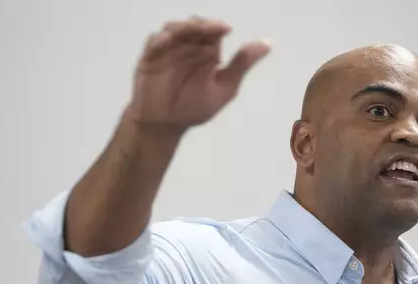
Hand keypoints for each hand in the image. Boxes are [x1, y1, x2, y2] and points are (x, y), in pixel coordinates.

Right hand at [128, 17, 269, 131]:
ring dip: (182, 27)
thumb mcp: (224, 88)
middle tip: (208, 28)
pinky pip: (153, 42)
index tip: (225, 29)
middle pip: (194, 26)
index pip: (213, 31)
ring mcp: (168, 50)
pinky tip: (167, 40)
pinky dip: (160, 39)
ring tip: (190, 30)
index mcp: (208, 53)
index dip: (217, 27)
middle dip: (201, 24)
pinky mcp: (149, 58)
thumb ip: (241, 65)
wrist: (166, 126)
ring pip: (174, 29)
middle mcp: (188, 47)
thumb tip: (267, 44)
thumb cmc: (195, 107)